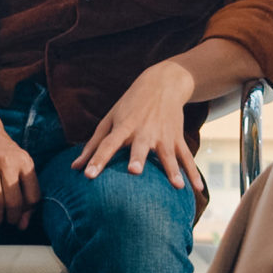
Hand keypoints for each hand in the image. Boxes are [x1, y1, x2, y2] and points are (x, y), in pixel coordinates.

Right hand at [0, 112, 41, 227]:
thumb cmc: (0, 148)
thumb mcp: (18, 160)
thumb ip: (25, 187)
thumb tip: (25, 221)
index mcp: (25, 162)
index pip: (33, 196)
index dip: (28, 213)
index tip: (22, 220)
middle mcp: (10, 162)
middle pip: (15, 202)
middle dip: (12, 218)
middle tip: (7, 223)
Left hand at [74, 60, 203, 190]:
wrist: (162, 83)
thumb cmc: (130, 105)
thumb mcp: (110, 118)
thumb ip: (94, 145)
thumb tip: (75, 168)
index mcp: (123, 126)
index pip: (107, 144)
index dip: (97, 159)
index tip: (88, 175)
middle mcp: (143, 131)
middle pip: (139, 146)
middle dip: (138, 158)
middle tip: (134, 171)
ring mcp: (163, 135)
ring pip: (168, 154)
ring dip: (172, 170)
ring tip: (176, 186)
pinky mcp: (177, 137)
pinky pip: (186, 157)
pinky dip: (193, 172)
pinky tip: (197, 188)